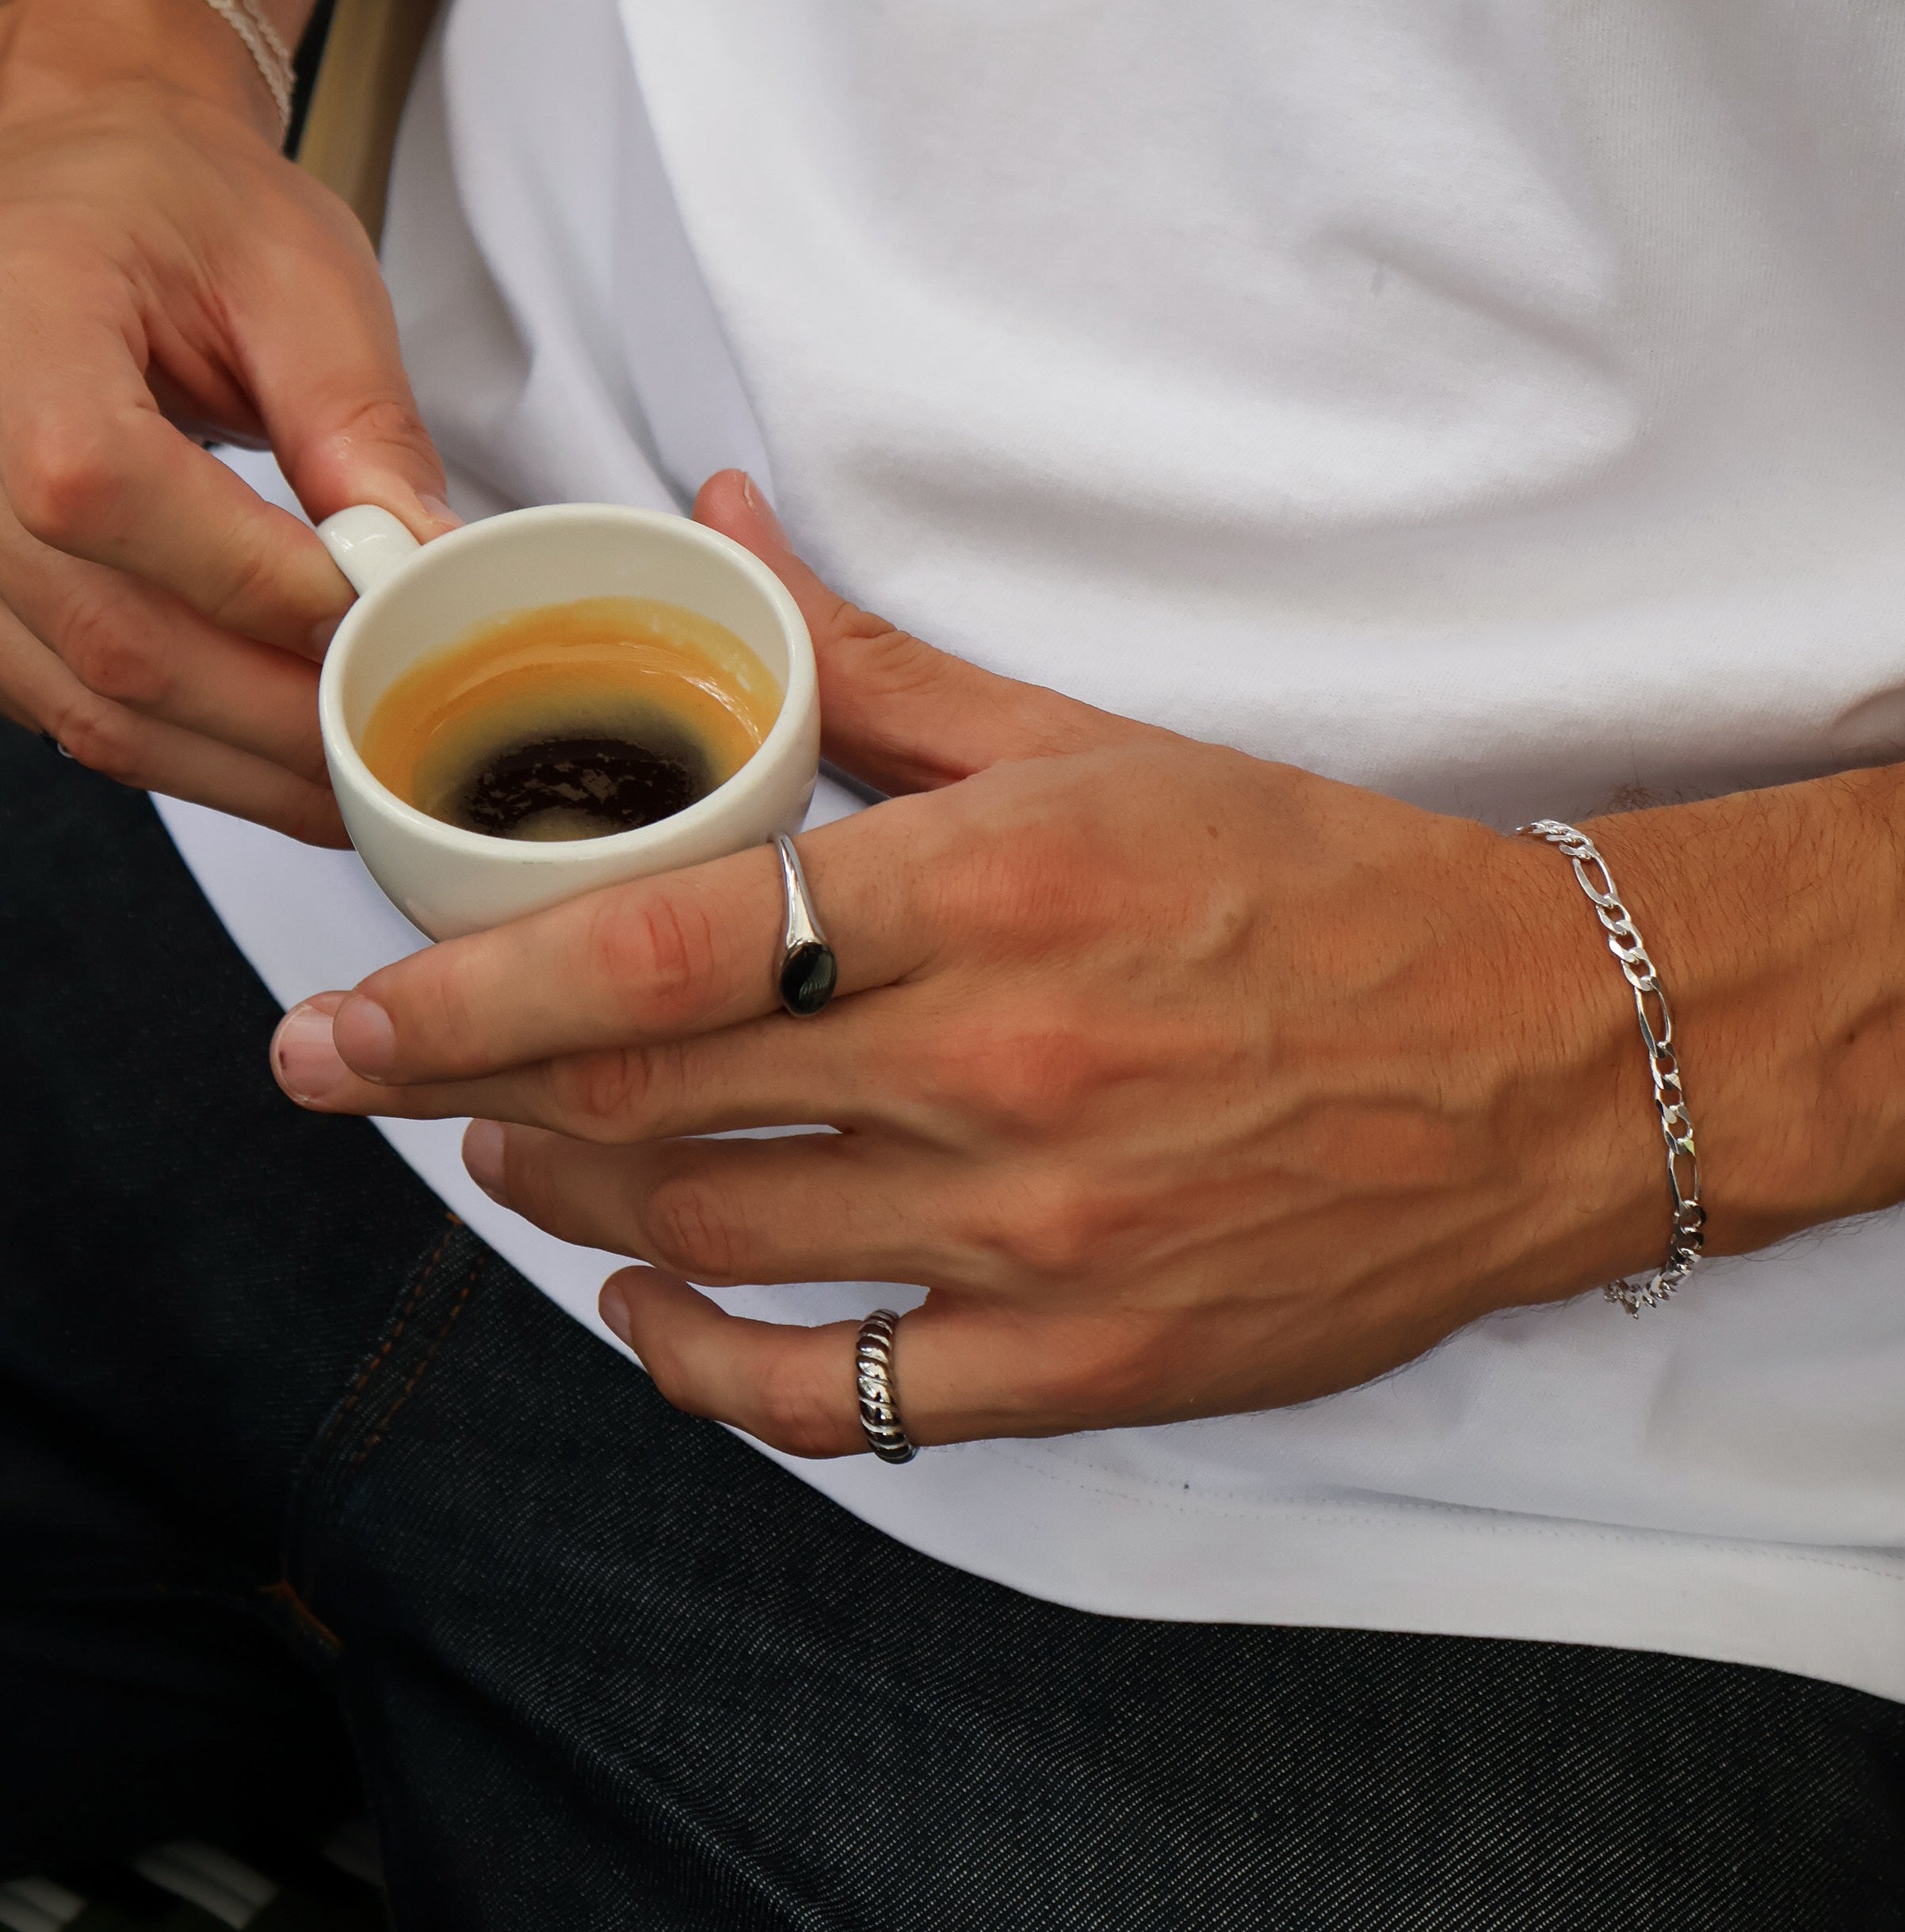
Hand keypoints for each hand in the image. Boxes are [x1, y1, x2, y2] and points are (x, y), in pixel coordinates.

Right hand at [0, 1, 454, 840]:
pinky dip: (193, 752)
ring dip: (242, 767)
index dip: (261, 581)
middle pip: (107, 632)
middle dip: (280, 714)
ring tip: (363, 784)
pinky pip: (77, 713)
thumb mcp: (296, 273)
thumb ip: (357, 421)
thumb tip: (427, 562)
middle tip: (405, 745)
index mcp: (17, 333)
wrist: (85, 189)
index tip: (388, 619)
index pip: (110, 492)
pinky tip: (287, 763)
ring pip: (90, 706)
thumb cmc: (175, 207)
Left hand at [269, 472, 1694, 1453]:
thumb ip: (873, 661)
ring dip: (576, 1199)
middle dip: (471, 1091)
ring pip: (721, 1241)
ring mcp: (1047, 1242)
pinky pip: (839, 1399)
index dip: (463, 991)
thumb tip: (714, 532)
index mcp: (1000, 888)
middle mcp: (1008, 1071)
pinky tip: (648, 1308)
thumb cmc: (1316, 879)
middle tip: (387, 1072)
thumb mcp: (1096, 745)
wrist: (1542, 1054)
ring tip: (518, 1147)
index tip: (335, 1017)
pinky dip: (703, 1367)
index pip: (664, 944)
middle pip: (654, 1099)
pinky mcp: (1092, 1365)